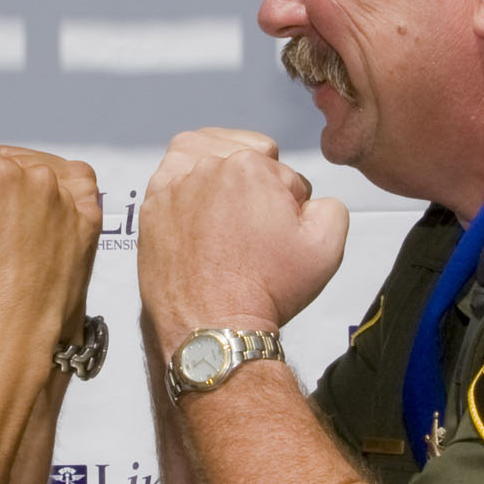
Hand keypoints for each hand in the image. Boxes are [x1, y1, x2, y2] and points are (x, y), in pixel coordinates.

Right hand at [0, 147, 100, 338]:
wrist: (12, 325)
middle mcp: (38, 178)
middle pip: (4, 172)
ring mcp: (68, 200)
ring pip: (38, 179)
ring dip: (26, 194)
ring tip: (16, 232)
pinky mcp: (88, 221)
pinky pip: (80, 187)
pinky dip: (66, 191)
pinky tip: (51, 209)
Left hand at [137, 129, 347, 352]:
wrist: (212, 328)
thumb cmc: (265, 290)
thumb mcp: (326, 247)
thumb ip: (330, 205)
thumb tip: (308, 199)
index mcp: (251, 166)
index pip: (283, 173)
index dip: (289, 204)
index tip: (280, 231)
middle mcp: (208, 166)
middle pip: (246, 162)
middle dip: (258, 188)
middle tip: (256, 226)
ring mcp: (175, 184)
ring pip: (208, 155)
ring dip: (222, 170)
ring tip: (230, 205)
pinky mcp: (153, 205)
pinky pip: (172, 171)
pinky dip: (187, 176)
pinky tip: (199, 197)